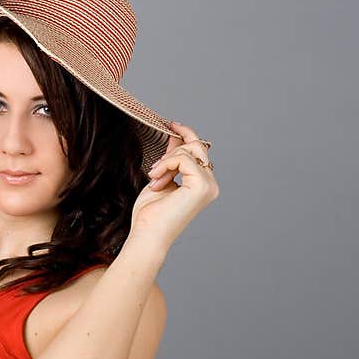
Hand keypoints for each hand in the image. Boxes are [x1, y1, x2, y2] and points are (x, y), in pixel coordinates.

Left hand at [126, 121, 219, 250]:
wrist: (147, 234)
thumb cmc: (151, 214)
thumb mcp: (161, 177)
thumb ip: (171, 158)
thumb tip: (175, 135)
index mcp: (203, 183)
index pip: (199, 150)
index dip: (187, 134)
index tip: (171, 124)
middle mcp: (211, 184)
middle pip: (197, 146)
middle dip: (172, 151)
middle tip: (155, 169)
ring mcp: (209, 185)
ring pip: (190, 150)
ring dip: (166, 161)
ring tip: (154, 178)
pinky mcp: (202, 186)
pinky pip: (184, 159)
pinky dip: (166, 165)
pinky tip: (156, 179)